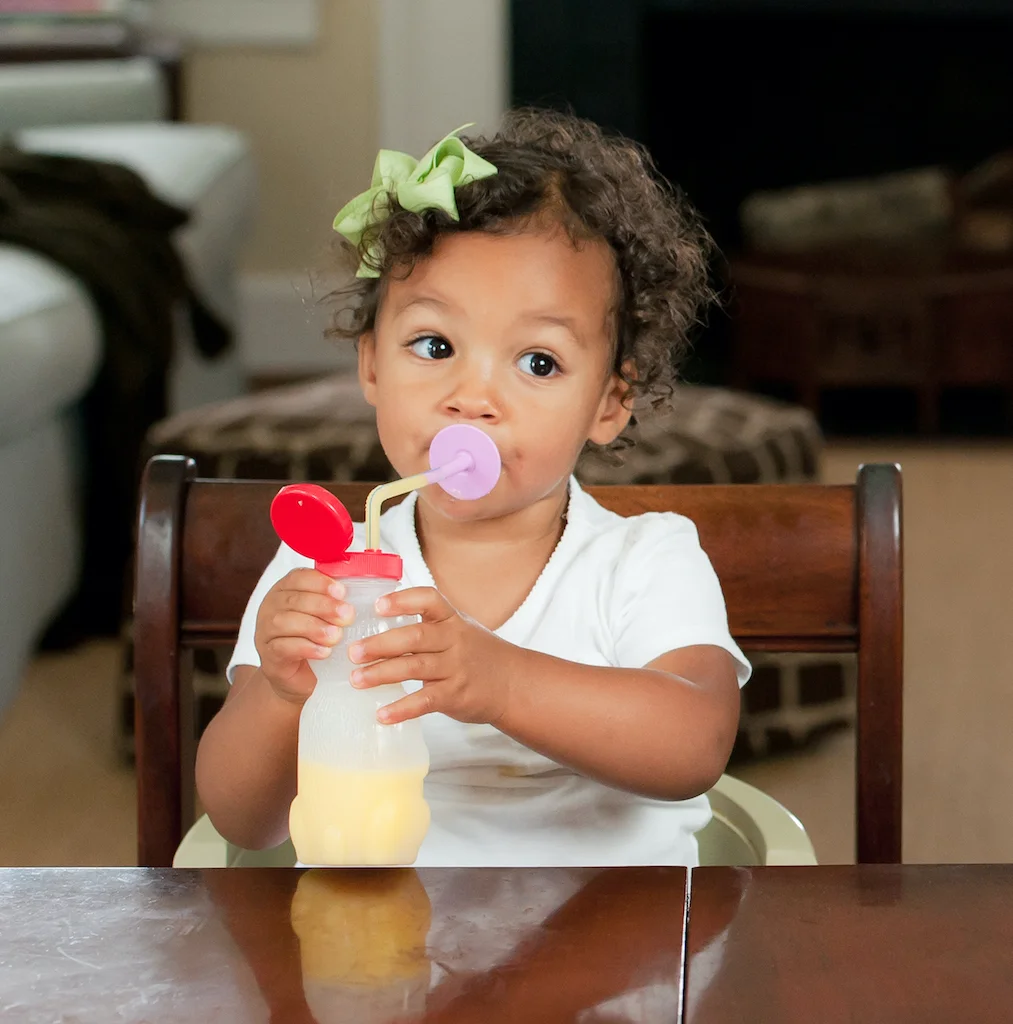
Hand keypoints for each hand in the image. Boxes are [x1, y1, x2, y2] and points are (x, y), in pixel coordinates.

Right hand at [253, 569, 354, 704]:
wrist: (297, 678)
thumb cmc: (313, 640)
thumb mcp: (324, 616)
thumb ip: (335, 602)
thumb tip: (363, 592)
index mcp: (285, 591)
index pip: (298, 577)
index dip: (320, 582)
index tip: (342, 592)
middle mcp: (271, 608)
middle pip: (294, 599)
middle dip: (323, 606)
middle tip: (348, 615)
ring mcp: (265, 632)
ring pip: (285, 622)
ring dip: (314, 627)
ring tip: (336, 636)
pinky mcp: (268, 657)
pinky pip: (283, 648)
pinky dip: (306, 648)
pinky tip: (324, 652)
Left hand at [346, 587, 520, 724]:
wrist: (512, 683)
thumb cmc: (476, 653)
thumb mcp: (459, 628)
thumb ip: (427, 625)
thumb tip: (377, 624)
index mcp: (452, 619)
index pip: (429, 599)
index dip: (403, 600)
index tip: (377, 605)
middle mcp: (454, 640)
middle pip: (415, 636)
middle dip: (380, 644)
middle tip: (352, 652)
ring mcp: (456, 668)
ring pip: (415, 667)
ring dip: (382, 674)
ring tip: (356, 680)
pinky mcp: (456, 695)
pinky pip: (425, 701)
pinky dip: (401, 709)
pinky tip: (381, 714)